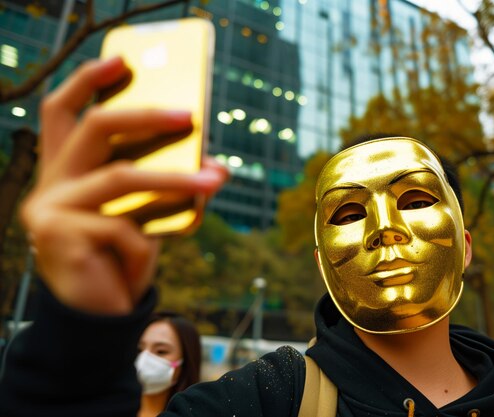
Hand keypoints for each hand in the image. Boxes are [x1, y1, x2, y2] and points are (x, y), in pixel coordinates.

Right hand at [20, 57, 228, 314]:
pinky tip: (147, 259)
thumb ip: (168, 185)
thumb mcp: (147, 214)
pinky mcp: (55, 235)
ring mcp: (48, 208)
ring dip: (174, 178)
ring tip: (214, 179)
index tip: (122, 60)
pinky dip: (146, 240)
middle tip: (190, 115)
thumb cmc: (123, 256)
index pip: (63, 111)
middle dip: (147, 115)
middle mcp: (50, 183)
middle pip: (95, 127)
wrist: (102, 314)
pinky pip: (122, 226)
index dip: (88, 80)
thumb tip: (216, 164)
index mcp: (66, 170)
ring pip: (120, 176)